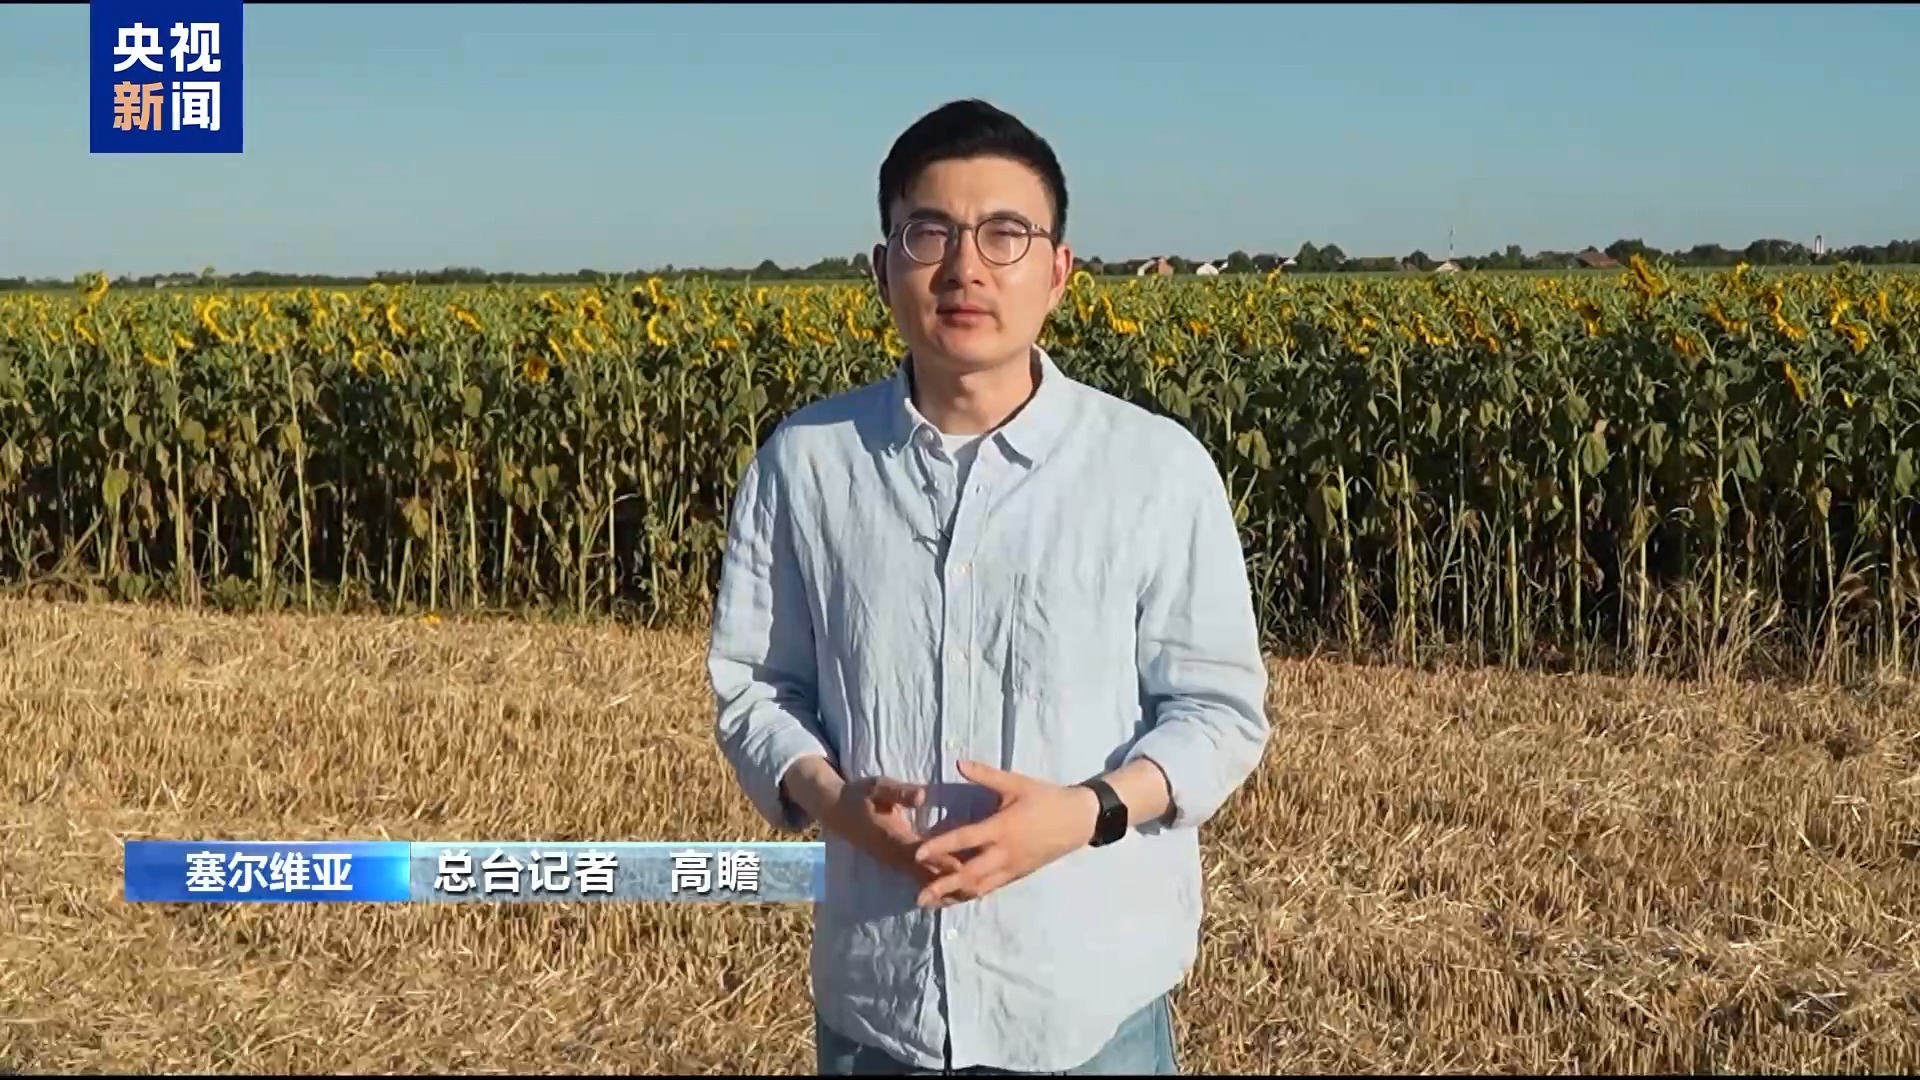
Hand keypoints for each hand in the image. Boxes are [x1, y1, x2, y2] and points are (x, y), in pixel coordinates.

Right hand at [817, 775, 963, 885]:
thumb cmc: (860, 795)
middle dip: (951, 882)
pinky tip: (955, 891)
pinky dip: (937, 886)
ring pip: (923, 881)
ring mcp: (894, 862)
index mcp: (893, 836)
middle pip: (926, 874)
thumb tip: (922, 796)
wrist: (837, 811)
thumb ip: (900, 792)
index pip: (922, 853)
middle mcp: (894, 855)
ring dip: (946, 888)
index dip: (942, 861)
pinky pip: (918, 879)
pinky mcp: (895, 864)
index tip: (965, 867)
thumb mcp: (878, 787)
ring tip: (975, 894)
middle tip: (981, 887)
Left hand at [911, 760, 1099, 908]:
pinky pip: (991, 887)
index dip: (940, 846)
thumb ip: (985, 775)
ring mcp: (1012, 867)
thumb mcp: (1016, 783)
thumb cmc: (1046, 798)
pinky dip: (972, 893)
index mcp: (1002, 828)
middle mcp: (1005, 853)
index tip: (917, 853)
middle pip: (969, 874)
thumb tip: (958, 762)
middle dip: (943, 886)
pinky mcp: (1018, 874)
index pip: (965, 839)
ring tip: (931, 902)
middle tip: (918, 896)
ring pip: (980, 887)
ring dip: (954, 895)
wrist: (1078, 820)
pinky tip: (956, 897)